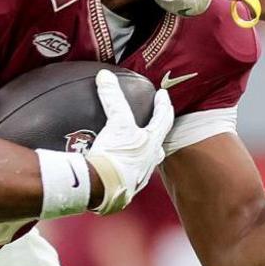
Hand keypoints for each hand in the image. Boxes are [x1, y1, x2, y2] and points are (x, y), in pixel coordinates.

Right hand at [84, 70, 174, 214]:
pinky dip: (123, 168)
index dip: (163, 104)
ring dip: (142, 153)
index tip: (163, 95)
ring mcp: (138, 177)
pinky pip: (127, 175)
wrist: (100, 188)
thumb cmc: (114, 155)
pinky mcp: (123, 190)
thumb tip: (105, 76)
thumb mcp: (115, 122)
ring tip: (134, 147)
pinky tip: (114, 168)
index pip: (164, 119)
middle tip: (153, 125)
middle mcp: (149, 161)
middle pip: (158, 143)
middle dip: (157, 133)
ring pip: (145, 162)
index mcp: (152, 143)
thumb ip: (112, 97)